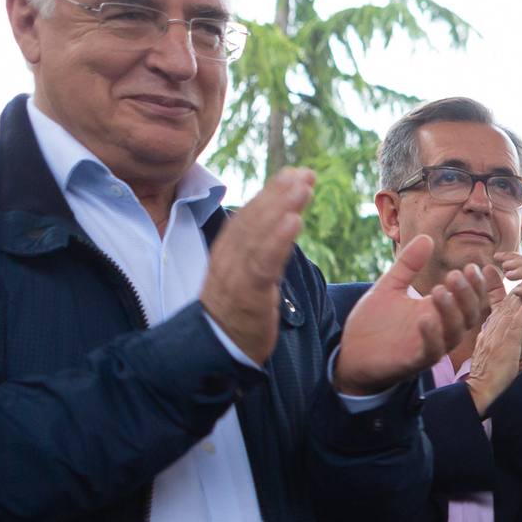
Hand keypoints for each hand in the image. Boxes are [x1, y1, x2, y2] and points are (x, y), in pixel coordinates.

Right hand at [200, 168, 312, 362]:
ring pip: (259, 233)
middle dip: (280, 192)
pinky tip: (294, 221)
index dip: (273, 192)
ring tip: (303, 187)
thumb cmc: (235, 311)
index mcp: (229, 250)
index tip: (295, 173)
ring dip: (282, 206)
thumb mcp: (246, 276)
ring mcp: (236, 273)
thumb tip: (276, 229)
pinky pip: (263, 262)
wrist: (216, 348)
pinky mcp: (247, 293)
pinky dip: (278, 239)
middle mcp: (230, 256)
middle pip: (255, 218)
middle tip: (305, 173)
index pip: (251, 215)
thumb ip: (258, 252)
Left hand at [333, 237, 495, 396]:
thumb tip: (426, 237)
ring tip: (440, 290)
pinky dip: (431, 335)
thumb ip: (408, 264)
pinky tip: (424, 318)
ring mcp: (429, 346)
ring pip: (454, 333)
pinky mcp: (415, 362)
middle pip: (469, 315)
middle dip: (466, 295)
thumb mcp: (390, 286)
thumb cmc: (373, 323)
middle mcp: (439, 329)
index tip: (472, 267)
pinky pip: (431, 351)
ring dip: (451, 312)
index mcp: (437, 311)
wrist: (351, 354)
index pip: (468, 299)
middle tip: (455, 275)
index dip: (475, 285)